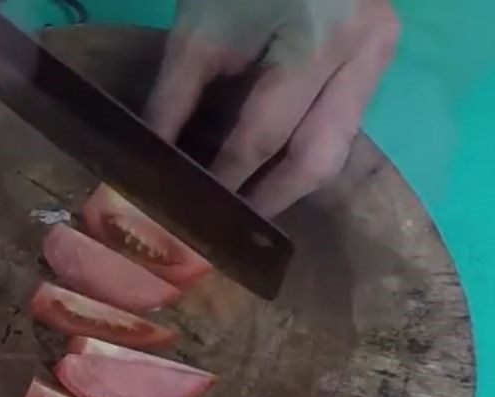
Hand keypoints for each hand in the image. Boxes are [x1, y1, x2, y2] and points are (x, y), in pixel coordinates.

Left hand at [145, 0, 400, 216]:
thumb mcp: (200, 31)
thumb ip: (173, 102)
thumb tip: (151, 165)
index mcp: (319, 39)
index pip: (265, 134)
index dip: (228, 179)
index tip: (198, 214)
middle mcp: (365, 53)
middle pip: (318, 158)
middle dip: (271, 199)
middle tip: (231, 230)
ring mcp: (380, 58)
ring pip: (336, 151)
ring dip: (291, 186)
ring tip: (248, 208)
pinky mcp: (377, 62)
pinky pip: (341, 128)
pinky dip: (304, 155)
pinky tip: (271, 174)